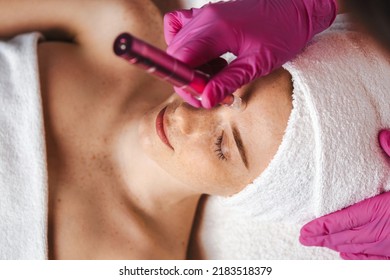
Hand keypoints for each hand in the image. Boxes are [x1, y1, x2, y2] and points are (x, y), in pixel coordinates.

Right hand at [164, 0, 336, 107]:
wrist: (296, 7)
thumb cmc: (283, 32)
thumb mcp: (257, 64)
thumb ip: (228, 82)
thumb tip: (206, 99)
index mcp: (216, 29)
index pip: (181, 59)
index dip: (185, 83)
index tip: (201, 96)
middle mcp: (205, 18)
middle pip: (177, 54)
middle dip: (188, 79)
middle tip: (211, 92)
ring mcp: (205, 14)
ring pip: (178, 44)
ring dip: (191, 66)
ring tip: (217, 75)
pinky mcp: (209, 15)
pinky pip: (182, 28)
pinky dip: (187, 47)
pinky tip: (207, 58)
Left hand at [300, 192, 389, 259]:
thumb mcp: (388, 185)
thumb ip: (367, 184)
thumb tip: (351, 163)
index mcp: (375, 210)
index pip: (340, 220)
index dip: (319, 227)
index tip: (304, 230)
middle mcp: (378, 230)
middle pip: (342, 237)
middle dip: (320, 238)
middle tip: (303, 237)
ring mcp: (387, 244)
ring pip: (354, 248)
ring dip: (333, 245)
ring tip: (317, 242)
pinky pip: (372, 258)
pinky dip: (355, 255)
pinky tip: (343, 253)